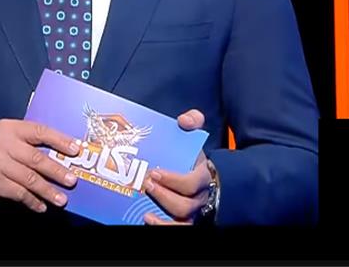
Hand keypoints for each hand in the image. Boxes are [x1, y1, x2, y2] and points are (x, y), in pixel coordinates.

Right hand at [0, 119, 81, 212]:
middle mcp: (2, 144)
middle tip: (72, 180)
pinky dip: (32, 201)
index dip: (59, 140)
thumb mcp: (7, 137)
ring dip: (47, 191)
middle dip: (57, 171)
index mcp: (9, 128)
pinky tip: (41, 206)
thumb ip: (29, 142)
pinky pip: (18, 194)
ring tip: (62, 199)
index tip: (76, 150)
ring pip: (29, 179)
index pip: (39, 131)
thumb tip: (63, 154)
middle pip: (36, 159)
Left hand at [143, 109, 214, 224]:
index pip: (194, 183)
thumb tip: (185, 120)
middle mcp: (200, 198)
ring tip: (145, 205)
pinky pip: (177, 229)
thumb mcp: (193, 137)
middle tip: (147, 184)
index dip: (175, 180)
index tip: (155, 172)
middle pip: (186, 205)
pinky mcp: (183, 221)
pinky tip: (147, 218)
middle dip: (164, 196)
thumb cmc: (192, 157)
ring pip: (182, 220)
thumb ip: (193, 121)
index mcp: (203, 176)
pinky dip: (162, 226)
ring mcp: (193, 212)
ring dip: (163, 214)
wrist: (201, 174)